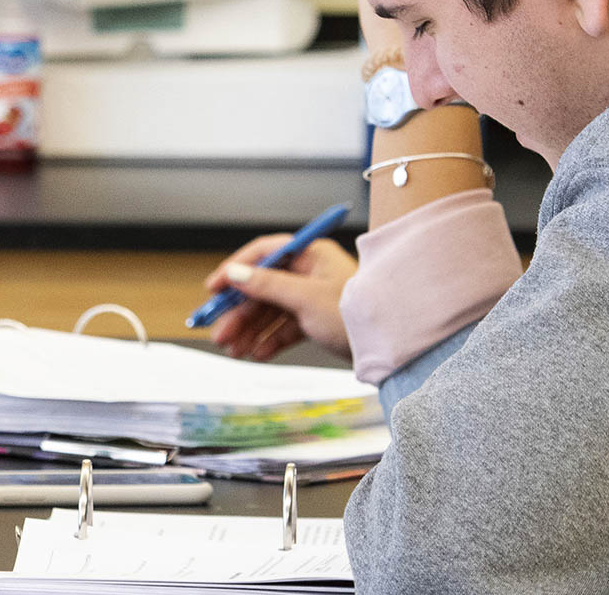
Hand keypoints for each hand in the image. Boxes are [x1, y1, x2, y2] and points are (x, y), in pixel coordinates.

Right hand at [201, 234, 357, 360]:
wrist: (395, 347)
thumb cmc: (361, 314)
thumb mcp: (306, 298)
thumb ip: (266, 286)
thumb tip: (234, 274)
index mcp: (311, 255)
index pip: (263, 255)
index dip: (235, 271)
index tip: (214, 289)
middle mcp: (310, 273)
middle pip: (262, 288)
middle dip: (239, 313)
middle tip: (219, 331)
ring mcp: (313, 297)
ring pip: (270, 311)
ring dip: (249, 331)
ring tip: (233, 349)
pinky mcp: (317, 321)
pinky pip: (284, 328)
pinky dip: (268, 341)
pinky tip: (256, 353)